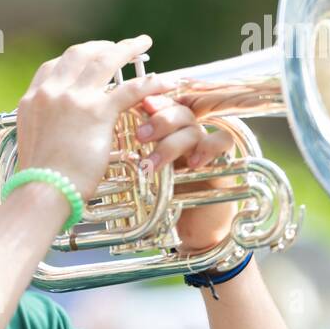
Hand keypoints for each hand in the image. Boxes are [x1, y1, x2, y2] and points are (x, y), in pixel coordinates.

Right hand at [16, 35, 174, 200]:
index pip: (52, 68)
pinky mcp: (97, 112)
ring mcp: (73, 99)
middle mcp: (50, 93)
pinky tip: (165, 81)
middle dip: (101, 46)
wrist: (42, 190)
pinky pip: (131, 88)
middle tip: (118, 47)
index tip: (87, 60)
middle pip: (78, 54)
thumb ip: (44, 130)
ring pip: (104, 60)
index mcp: (31, 101)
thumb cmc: (38, 179)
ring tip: (142, 44)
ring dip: (126, 49)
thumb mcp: (32, 145)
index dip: (73, 61)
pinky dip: (151, 82)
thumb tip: (56, 136)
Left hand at [132, 93, 237, 253]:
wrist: (191, 226)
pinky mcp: (224, 160)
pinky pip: (223, 140)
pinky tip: (193, 162)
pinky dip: (208, 147)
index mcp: (167, 132)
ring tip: (152, 164)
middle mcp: (187, 134)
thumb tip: (106, 135)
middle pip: (180, 112)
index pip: (164, 106)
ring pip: (194, 129)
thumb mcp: (142, 173)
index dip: (155, 102)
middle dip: (159, 121)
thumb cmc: (163, 199)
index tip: (140, 105)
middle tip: (140, 136)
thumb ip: (130, 153)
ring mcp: (205, 146)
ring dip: (172, 143)